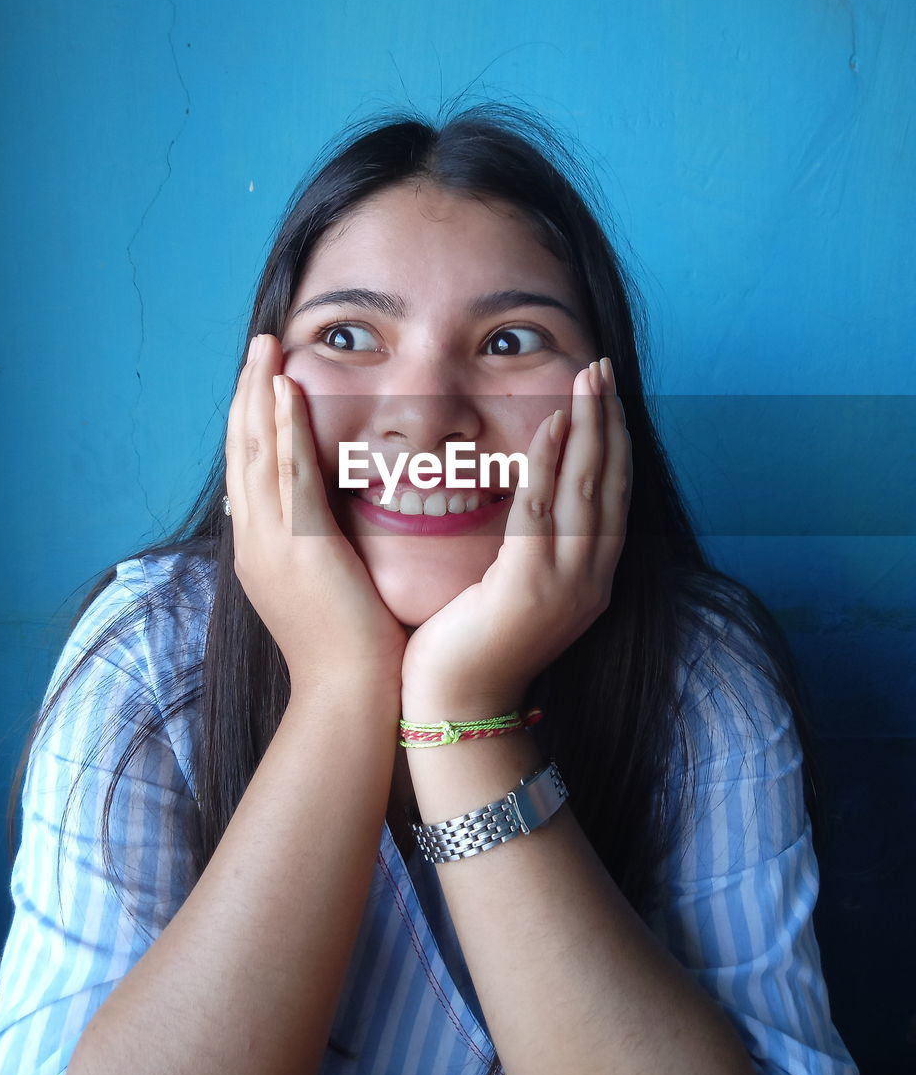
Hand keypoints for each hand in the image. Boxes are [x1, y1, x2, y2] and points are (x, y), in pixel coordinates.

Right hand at [224, 334, 408, 694]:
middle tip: (258, 344)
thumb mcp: (319, 587)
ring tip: (267, 348)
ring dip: (260, 394)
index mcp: (259, 549)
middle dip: (248, 393)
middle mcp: (254, 540)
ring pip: (256, 452)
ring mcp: (271, 542)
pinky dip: (283, 429)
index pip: (248, 469)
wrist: (348, 695)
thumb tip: (322, 518)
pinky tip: (286, 391)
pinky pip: (287, 474)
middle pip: (241, 450)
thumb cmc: (347, 647)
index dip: (251, 419)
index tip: (261, 378)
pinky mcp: (300, 545)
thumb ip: (313, 547)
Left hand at [400, 358, 630, 719]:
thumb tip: (530, 497)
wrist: (459, 707)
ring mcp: (567, 584)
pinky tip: (553, 424)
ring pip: (588, 488)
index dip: (614, 440)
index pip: (614, 495)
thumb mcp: (517, 589)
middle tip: (603, 367)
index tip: (607, 395)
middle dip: (609, 419)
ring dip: (590, 426)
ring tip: (590, 378)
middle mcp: (592, 578)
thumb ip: (533, 546)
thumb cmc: (475, 644)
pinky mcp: (529, 587)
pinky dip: (551, 463)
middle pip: (612, 481)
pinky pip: (543, 511)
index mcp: (592, 578)